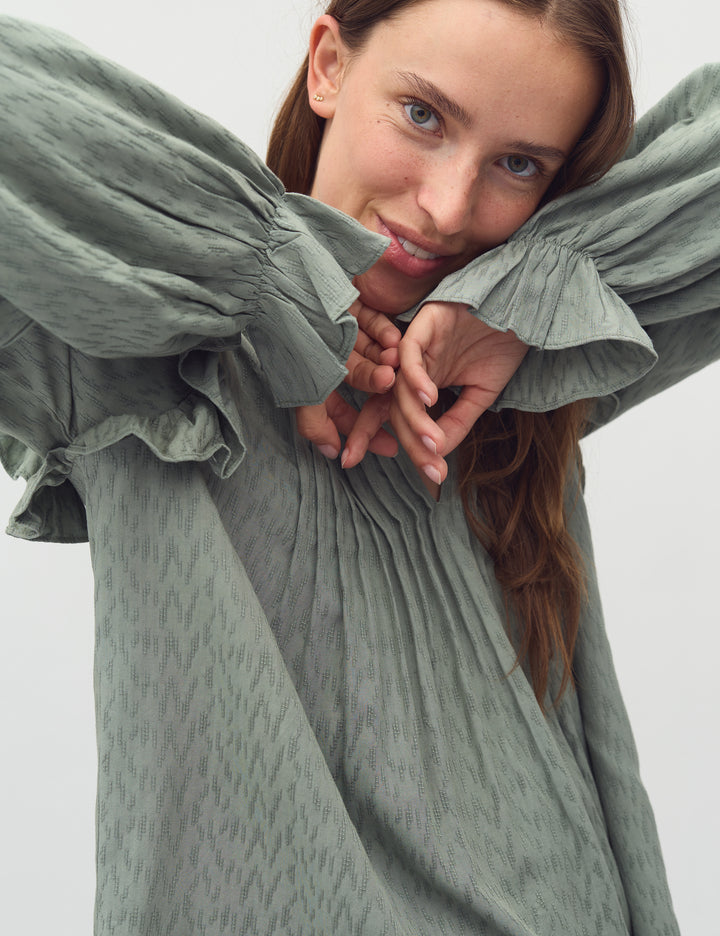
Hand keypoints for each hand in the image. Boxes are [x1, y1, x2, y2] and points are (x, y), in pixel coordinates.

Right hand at [295, 299, 400, 458]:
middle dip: (381, 389)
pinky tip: (394, 340)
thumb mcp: (304, 390)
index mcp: (315, 379)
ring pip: (372, 352)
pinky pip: (373, 322)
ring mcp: (341, 332)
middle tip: (397, 389)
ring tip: (395, 363)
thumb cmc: (293, 341)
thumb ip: (314, 423)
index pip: (342, 410)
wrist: (285, 289)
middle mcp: (330, 359)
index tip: (390, 446)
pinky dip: (384, 332)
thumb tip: (331, 452)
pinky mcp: (350, 306)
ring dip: (386, 361)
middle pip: (364, 381)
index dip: (364, 429)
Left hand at [341, 302, 528, 483]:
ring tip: (433, 442)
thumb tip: (435, 455)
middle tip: (429, 468)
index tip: (349, 462)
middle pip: (391, 405)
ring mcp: (416, 342)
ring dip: (416, 418)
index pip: (384, 410)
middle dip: (407, 441)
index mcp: (418, 379)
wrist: (526, 312)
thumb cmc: (502, 347)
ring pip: (400, 386)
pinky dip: (417, 378)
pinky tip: (430, 398)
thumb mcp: (480, 396)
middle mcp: (410, 363)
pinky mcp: (425, 322)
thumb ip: (455, 423)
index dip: (365, 435)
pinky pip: (410, 353)